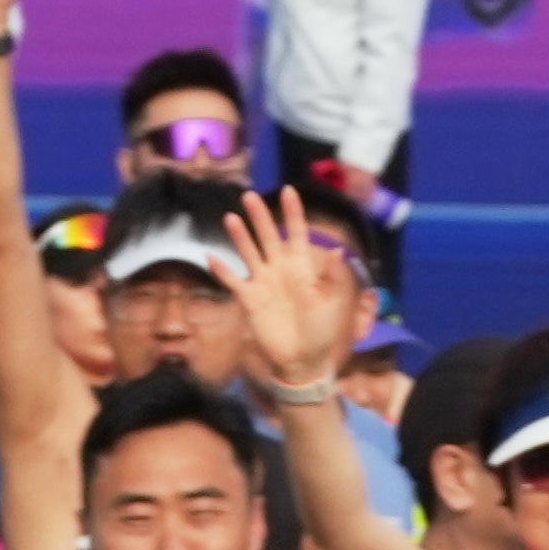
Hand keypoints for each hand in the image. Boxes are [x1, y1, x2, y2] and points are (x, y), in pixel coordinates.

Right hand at [222, 190, 362, 389]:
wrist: (304, 359)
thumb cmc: (322, 330)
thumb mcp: (331, 303)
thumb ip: (332, 277)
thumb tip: (338, 252)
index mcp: (302, 267)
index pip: (297, 234)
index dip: (294, 213)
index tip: (289, 190)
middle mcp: (280, 269)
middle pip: (268, 236)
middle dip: (260, 217)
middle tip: (251, 196)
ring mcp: (263, 282)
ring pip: (249, 252)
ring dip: (240, 236)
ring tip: (231, 217)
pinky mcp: (250, 299)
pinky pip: (233, 281)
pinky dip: (222, 270)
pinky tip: (210, 256)